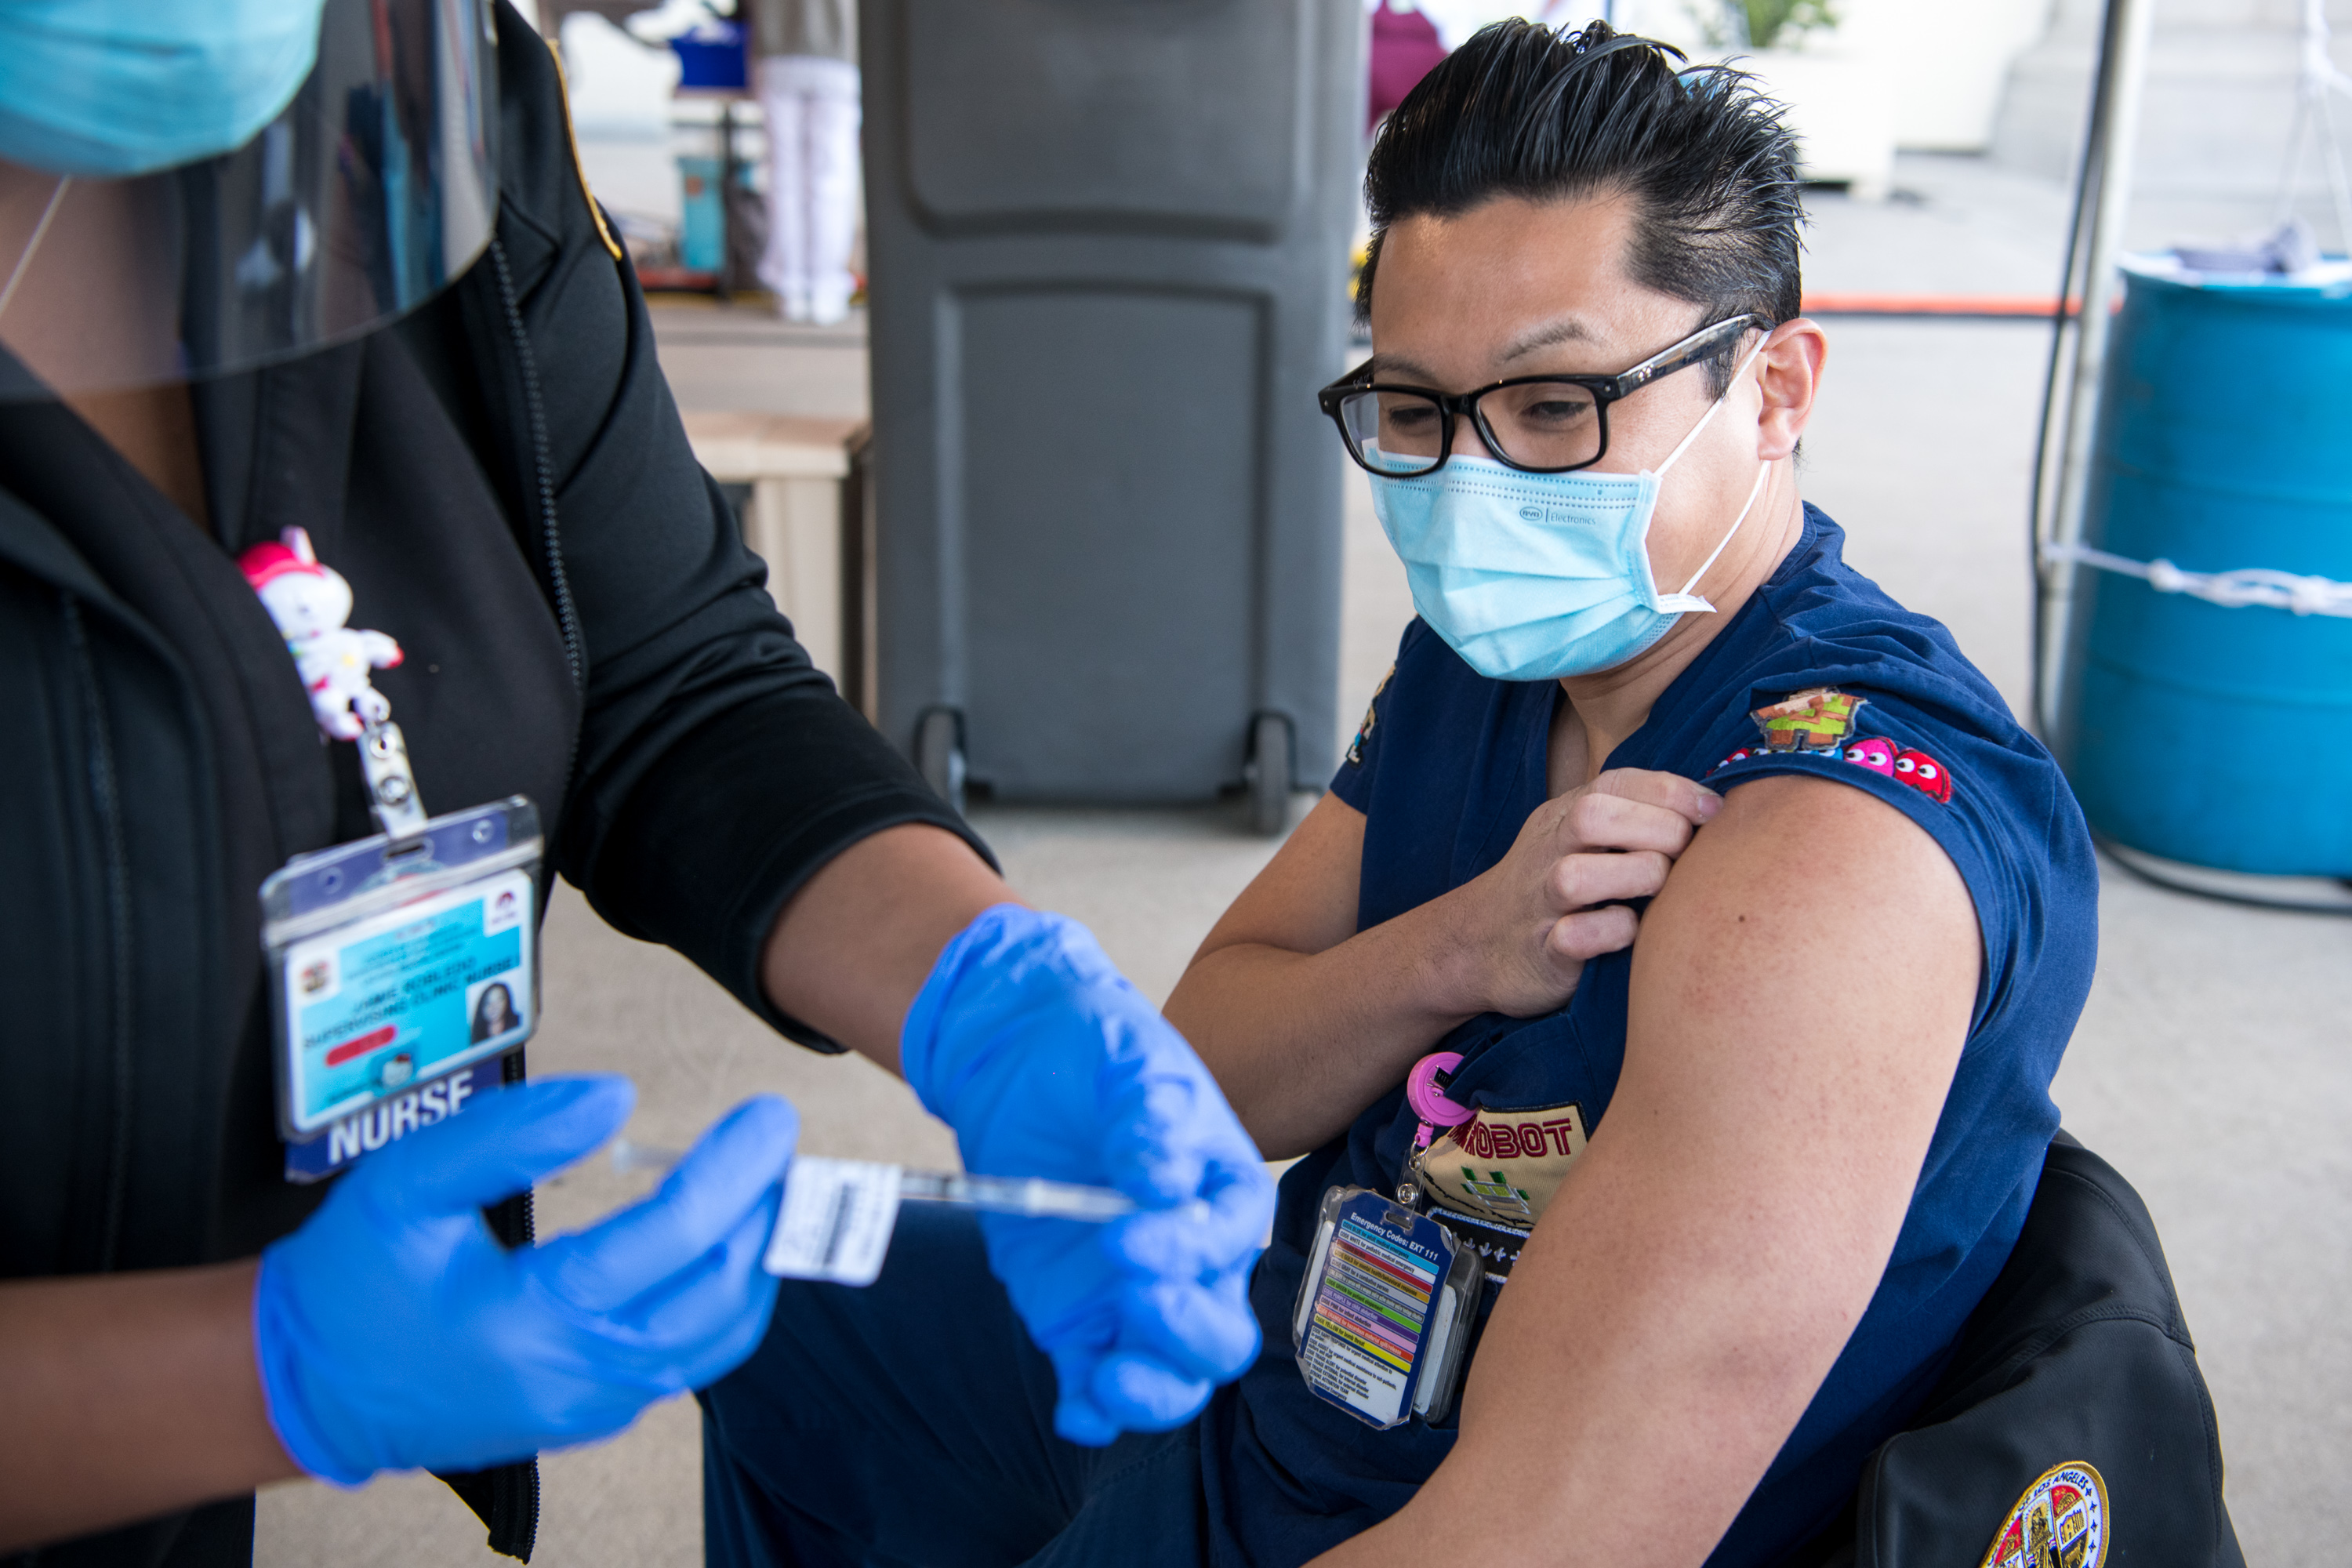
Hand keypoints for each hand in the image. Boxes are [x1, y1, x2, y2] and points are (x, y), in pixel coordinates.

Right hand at [254, 1078, 793, 1484]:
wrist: (306, 1382)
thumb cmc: (351, 1280)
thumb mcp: (409, 1181)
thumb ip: (513, 1133)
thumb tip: (615, 1099)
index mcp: (527, 1318)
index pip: (669, 1240)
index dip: (731, 1171)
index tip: (767, 1118)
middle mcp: (571, 1376)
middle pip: (715, 1295)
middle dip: (763, 1212)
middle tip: (777, 1144)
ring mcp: (586, 1406)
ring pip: (715, 1340)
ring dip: (755, 1261)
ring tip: (766, 1187)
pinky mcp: (588, 1414)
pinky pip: (686, 1363)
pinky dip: (722, 1302)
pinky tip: (721, 1245)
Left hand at [901, 906, 1274, 1445]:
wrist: (1018, 1058)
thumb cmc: (1090, 1050)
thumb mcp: (1123, 1061)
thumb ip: (1148, 1114)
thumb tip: (1165, 1176)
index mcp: (1220, 1188)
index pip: (1228, 1236)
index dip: (1188, 1248)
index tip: (1126, 1236)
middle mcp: (1190, 1253)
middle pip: (1220, 1329)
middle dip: (1185, 1331)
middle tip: (1133, 1296)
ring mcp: (1134, 1294)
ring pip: (1172, 1372)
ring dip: (1151, 1389)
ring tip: (1108, 1378)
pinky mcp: (1077, 1319)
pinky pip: (1097, 1382)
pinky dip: (1092, 1409)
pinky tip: (1074, 1408)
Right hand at [1446, 768, 1719, 1017]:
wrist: (1474, 946)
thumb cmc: (1550, 890)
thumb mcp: (1575, 839)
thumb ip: (1627, 819)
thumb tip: (1712, 807)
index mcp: (1563, 817)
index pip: (1615, 782)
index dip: (1671, 791)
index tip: (1714, 812)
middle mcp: (1548, 851)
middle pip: (1595, 816)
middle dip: (1658, 830)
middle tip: (1689, 855)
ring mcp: (1540, 902)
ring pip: (1578, 876)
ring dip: (1635, 877)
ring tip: (1661, 892)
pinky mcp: (1541, 952)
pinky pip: (1573, 938)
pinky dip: (1609, 933)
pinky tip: (1631, 933)